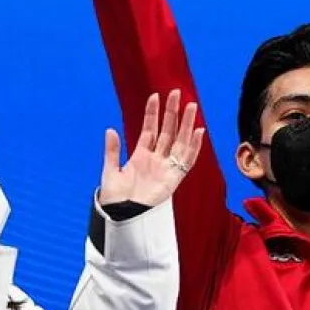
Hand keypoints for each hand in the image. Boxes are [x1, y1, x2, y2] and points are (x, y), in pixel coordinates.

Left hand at [99, 90, 204, 207]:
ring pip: (179, 141)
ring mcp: (166, 168)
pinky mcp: (174, 178)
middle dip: (172, 113)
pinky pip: (188, 159)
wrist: (122, 216)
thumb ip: (113, 151)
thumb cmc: (115, 199)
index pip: (149, 129)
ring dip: (186, 124)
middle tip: (176, 93)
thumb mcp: (110, 171)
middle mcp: (156, 159)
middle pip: (167, 131)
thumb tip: (110, 130)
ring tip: (191, 106)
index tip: (155, 96)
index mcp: (140, 156)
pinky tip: (199, 131)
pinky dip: (195, 146)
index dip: (152, 113)